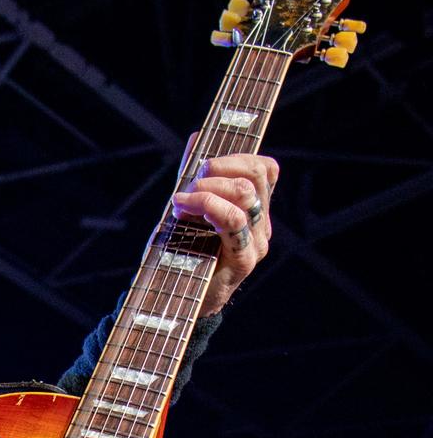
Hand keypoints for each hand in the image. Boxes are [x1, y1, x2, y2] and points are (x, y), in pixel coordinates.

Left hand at [173, 141, 278, 314]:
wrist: (174, 300)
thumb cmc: (180, 253)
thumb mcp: (186, 207)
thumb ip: (193, 175)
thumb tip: (197, 137)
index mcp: (254, 210)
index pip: (265, 168)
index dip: (236, 154)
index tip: (202, 159)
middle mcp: (261, 225)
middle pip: (257, 174)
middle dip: (218, 166)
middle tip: (189, 181)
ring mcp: (256, 243)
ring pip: (246, 194)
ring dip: (208, 188)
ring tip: (182, 201)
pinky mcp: (244, 260)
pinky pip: (234, 221)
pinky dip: (207, 206)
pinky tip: (184, 210)